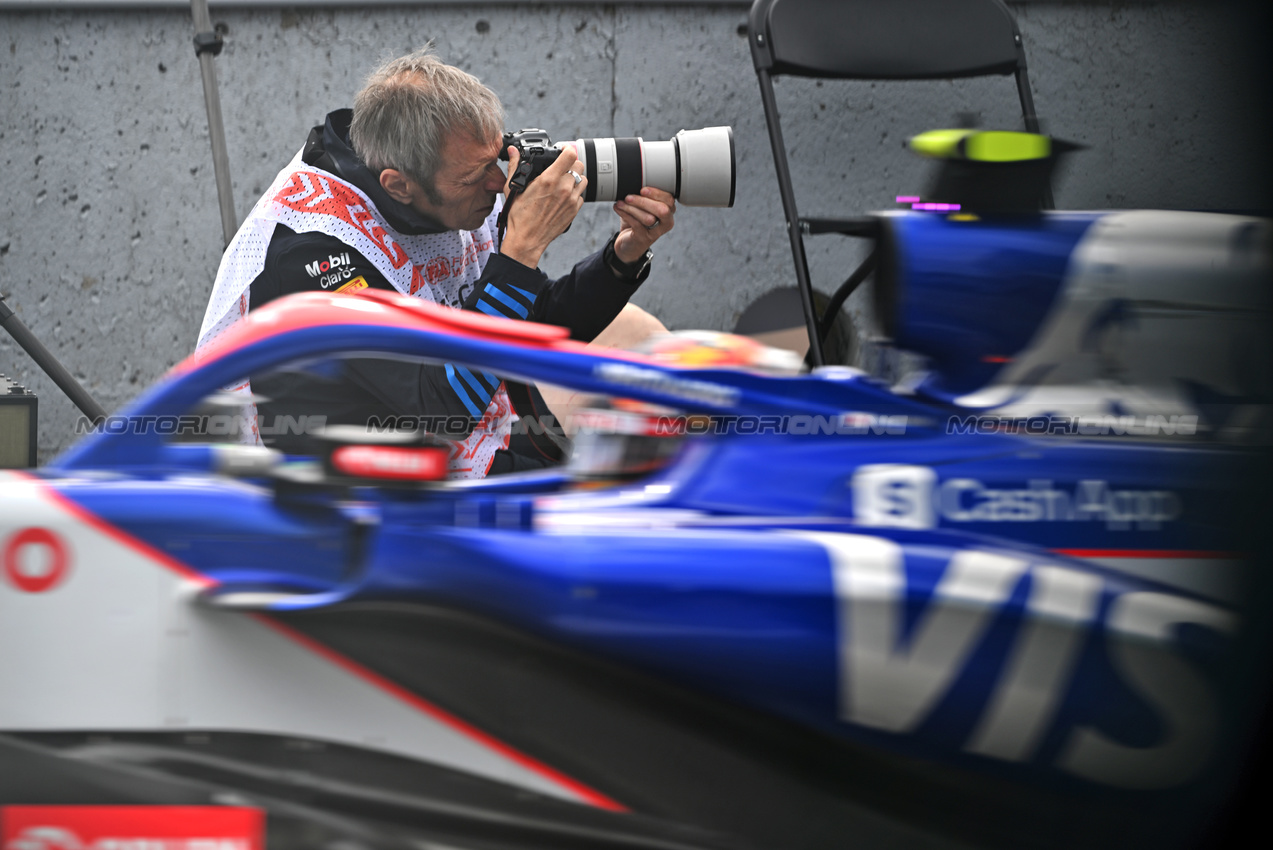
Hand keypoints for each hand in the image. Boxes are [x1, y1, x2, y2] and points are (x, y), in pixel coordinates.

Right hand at [499, 145, 586, 268]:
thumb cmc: (519, 216)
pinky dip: (575, 193)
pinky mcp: (574, 210)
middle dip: (571, 163)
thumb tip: (512, 151)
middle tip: (561, 167)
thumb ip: (515, 166)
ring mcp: (571, 200)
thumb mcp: (513, 188)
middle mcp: (563, 188)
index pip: (570, 154)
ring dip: (575, 177)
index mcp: (549, 179)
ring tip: (564, 181)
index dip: (567, 149)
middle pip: (579, 165)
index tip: (562, 150)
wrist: (527, 239)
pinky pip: (581, 195)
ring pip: (583, 179)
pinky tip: (564, 195)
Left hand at [612, 187, 675, 263]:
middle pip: (663, 210)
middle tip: (629, 197)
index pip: (669, 200)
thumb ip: (642, 195)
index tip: (642, 189)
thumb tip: (632, 181)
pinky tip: (618, 208)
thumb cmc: (636, 221)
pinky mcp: (644, 239)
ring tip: (620, 203)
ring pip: (649, 218)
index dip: (657, 193)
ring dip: (632, 208)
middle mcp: (666, 222)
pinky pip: (637, 225)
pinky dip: (626, 214)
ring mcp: (656, 233)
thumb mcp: (640, 206)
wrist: (627, 242)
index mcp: (668, 211)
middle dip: (644, 201)